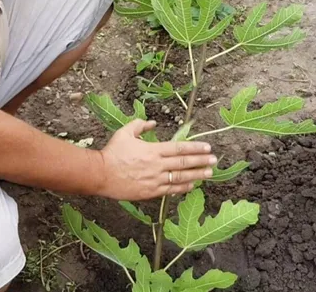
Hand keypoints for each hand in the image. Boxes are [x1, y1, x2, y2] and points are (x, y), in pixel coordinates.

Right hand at [96, 119, 216, 199]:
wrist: (100, 175)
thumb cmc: (112, 153)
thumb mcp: (124, 133)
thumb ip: (140, 125)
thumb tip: (152, 123)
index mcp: (153, 150)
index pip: (179, 148)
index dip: (195, 148)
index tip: (207, 147)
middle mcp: (157, 165)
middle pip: (184, 163)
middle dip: (201, 161)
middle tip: (214, 160)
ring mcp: (154, 180)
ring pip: (181, 177)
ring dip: (197, 175)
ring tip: (209, 173)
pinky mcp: (150, 192)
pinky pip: (170, 190)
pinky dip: (183, 187)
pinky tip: (192, 185)